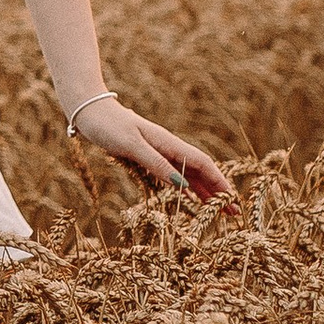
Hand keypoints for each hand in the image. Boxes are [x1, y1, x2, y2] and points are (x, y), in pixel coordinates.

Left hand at [67, 92, 230, 204]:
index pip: (202, 164)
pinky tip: (190, 198)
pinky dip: (185, 187)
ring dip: (205, 192)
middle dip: (218, 191)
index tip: (232, 199)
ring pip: (188, 174)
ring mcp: (158, 152)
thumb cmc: (108, 125)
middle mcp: (167, 147)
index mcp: (168, 143)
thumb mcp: (132, 145)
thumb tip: (181, 185)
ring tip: (219, 209)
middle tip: (234, 212)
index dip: (218, 182)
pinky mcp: (147, 156)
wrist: (89, 110)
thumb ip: (156, 164)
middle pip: (200, 171)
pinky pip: (173, 174)